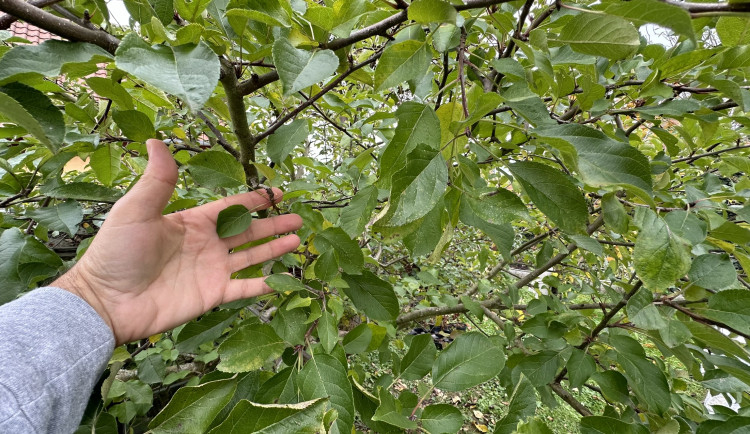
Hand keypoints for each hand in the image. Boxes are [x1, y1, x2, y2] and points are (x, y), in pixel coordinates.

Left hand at [53, 139, 301, 345]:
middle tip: (299, 218)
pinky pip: (244, 288)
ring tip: (298, 240)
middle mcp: (206, 245)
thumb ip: (157, 180)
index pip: (232, 208)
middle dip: (273, 224)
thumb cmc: (118, 253)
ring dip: (274, 248)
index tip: (278, 193)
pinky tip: (283, 278)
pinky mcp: (212, 295)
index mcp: (193, 222)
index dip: (255, 200)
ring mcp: (211, 271)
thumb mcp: (136, 211)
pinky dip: (264, 284)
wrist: (107, 301)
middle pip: (248, 231)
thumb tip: (157, 141)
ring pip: (251, 257)